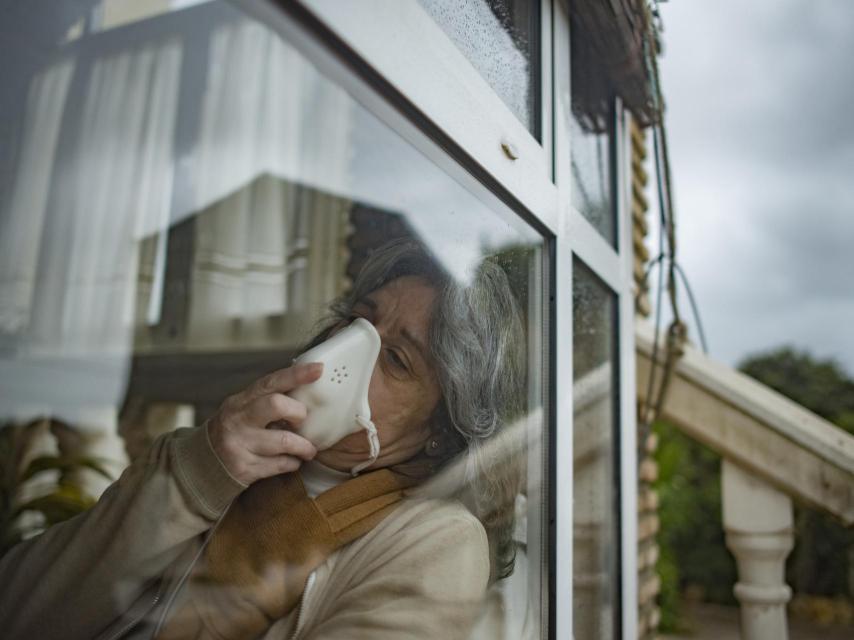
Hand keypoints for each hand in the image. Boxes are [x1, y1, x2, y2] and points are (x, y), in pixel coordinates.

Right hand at [207, 363, 321, 484]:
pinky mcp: (244, 468)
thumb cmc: (237, 430)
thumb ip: (269, 399)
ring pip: (284, 441)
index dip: (296, 374)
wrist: (203, 465)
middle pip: (276, 404)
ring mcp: (239, 444)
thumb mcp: (245, 409)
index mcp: (241, 401)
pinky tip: (292, 461)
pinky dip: (293, 463)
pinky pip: (280, 464)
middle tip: (302, 421)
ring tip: (308, 449)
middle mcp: (238, 420)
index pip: (271, 382)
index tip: (318, 369)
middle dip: (298, 412)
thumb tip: (309, 386)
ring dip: (304, 446)